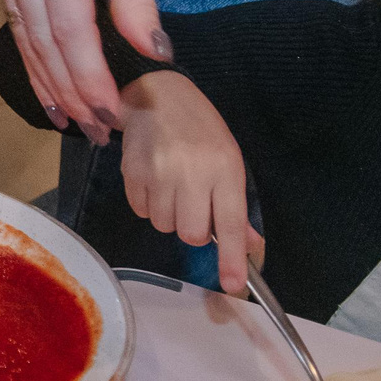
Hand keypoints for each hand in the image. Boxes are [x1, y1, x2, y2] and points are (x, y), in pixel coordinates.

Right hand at [0, 0, 166, 144]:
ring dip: (51, 85)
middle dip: (72, 93)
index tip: (113, 113)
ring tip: (75, 123)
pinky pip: (18, 25)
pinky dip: (35, 61)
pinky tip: (50, 89)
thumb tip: (154, 51)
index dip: (91, 78)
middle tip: (99, 132)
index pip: (71, 30)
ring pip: (25, 40)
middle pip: (43, 43)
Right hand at [117, 71, 261, 294]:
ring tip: (172, 186)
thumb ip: (236, 204)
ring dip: (170, 215)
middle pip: (191, 233)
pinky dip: (150, 204)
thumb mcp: (228, 159)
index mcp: (224, 169)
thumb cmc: (200, 129)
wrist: (157, 94)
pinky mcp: (131, 173)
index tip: (232, 285)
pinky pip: (142, 211)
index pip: (231, 224)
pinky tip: (154, 180)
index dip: (231, 259)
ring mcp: (158, 174)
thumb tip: (249, 245)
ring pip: (165, 225)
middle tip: (194, 206)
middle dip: (194, 229)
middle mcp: (192, 174)